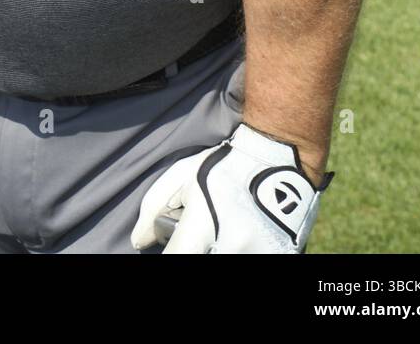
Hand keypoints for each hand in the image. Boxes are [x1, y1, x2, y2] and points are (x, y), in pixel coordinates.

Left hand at [131, 123, 332, 254]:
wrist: (280, 160)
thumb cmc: (226, 166)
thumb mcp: (183, 175)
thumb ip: (153, 208)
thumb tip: (139, 241)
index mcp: (204, 224)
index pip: (176, 258)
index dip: (170, 253)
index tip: (172, 247)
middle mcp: (232, 246)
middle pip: (201, 258)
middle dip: (196, 248)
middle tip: (200, 235)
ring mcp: (259, 254)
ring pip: (225, 257)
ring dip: (219, 247)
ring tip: (224, 230)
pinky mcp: (281, 256)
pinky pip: (250, 258)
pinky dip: (241, 249)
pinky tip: (243, 236)